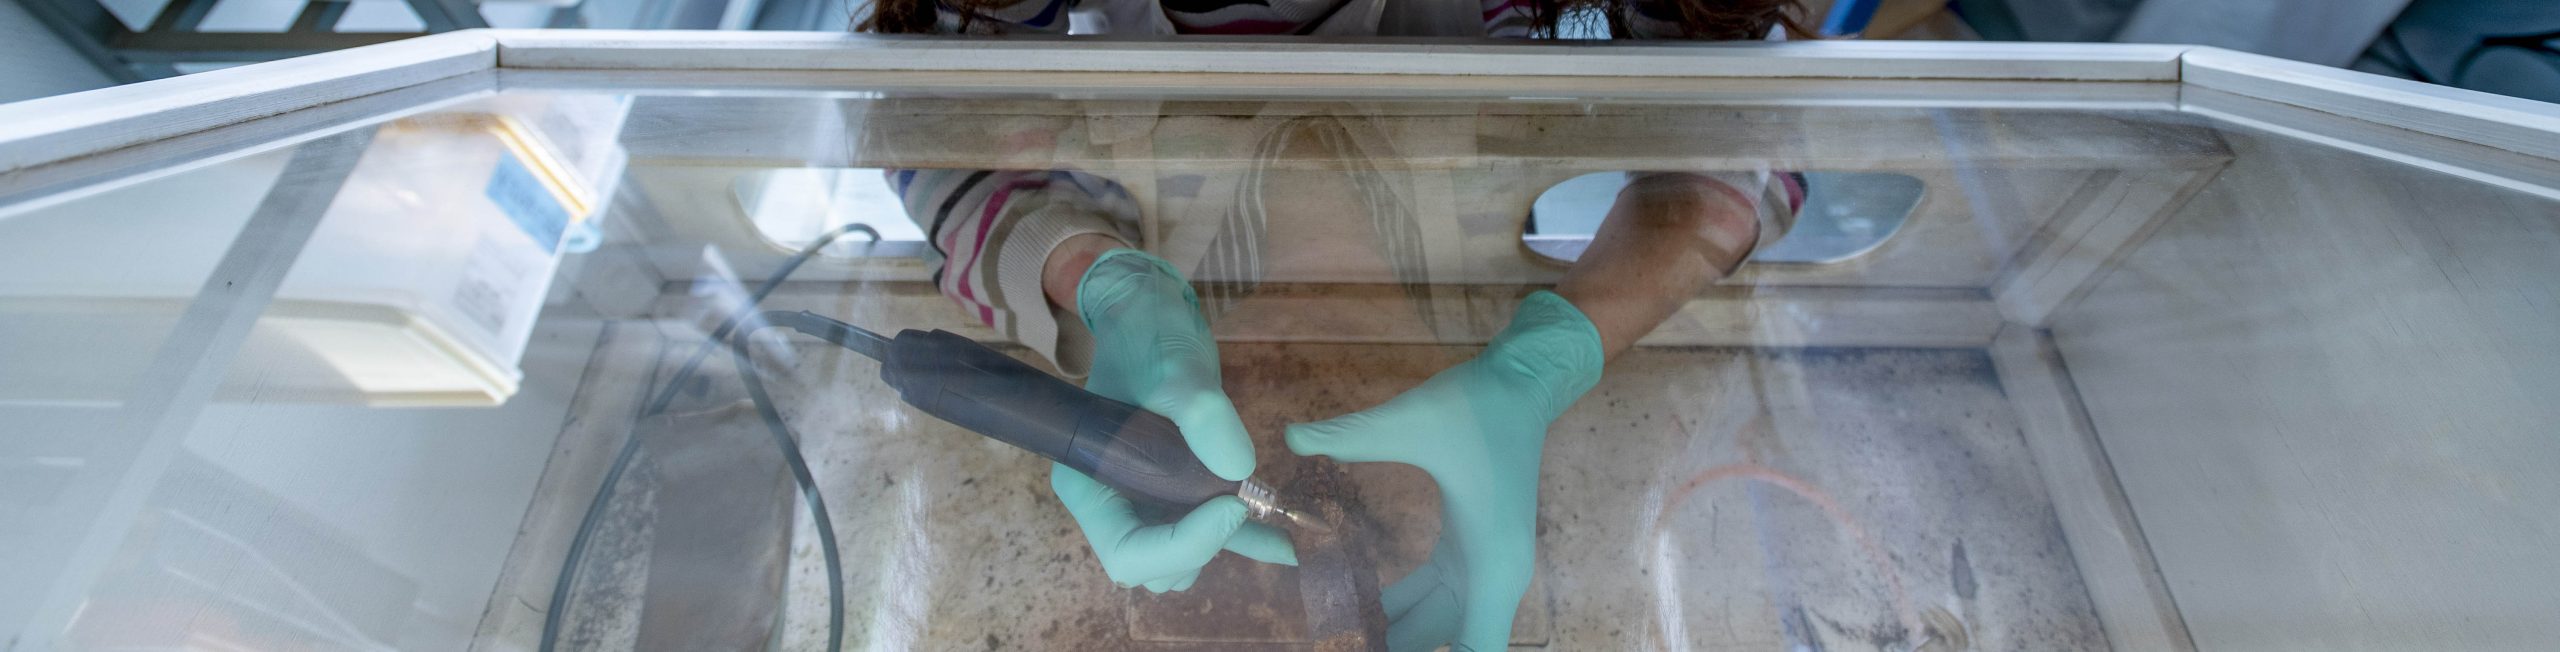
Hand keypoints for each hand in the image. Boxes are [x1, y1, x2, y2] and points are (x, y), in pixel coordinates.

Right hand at [1051, 248, 1296, 591]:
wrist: (1151, 314)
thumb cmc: (1147, 336)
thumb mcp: (1176, 367)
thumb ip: (1202, 415)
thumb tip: (1239, 468)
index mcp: (1089, 481)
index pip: (1127, 551)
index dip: (1180, 545)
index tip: (1231, 506)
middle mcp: (1110, 500)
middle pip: (1152, 565)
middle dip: (1201, 547)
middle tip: (1242, 505)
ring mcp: (1142, 498)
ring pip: (1180, 558)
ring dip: (1223, 547)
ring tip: (1272, 524)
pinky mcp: (1174, 490)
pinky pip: (1205, 533)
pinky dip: (1241, 540)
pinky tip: (1284, 542)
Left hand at [1285, 291, 1603, 650]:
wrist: (1522, 383)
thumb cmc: (1478, 406)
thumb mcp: (1411, 420)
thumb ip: (1352, 434)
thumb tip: (1290, 437)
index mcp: (1489, 566)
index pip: (1477, 651)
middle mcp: (1494, 578)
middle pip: (1447, 643)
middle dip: (1396, 649)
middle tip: (1339, 643)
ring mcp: (1484, 567)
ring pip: (1438, 623)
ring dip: (1395, 634)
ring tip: (1341, 630)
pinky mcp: (1471, 552)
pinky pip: (1433, 597)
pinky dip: (1400, 607)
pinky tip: (1358, 606)